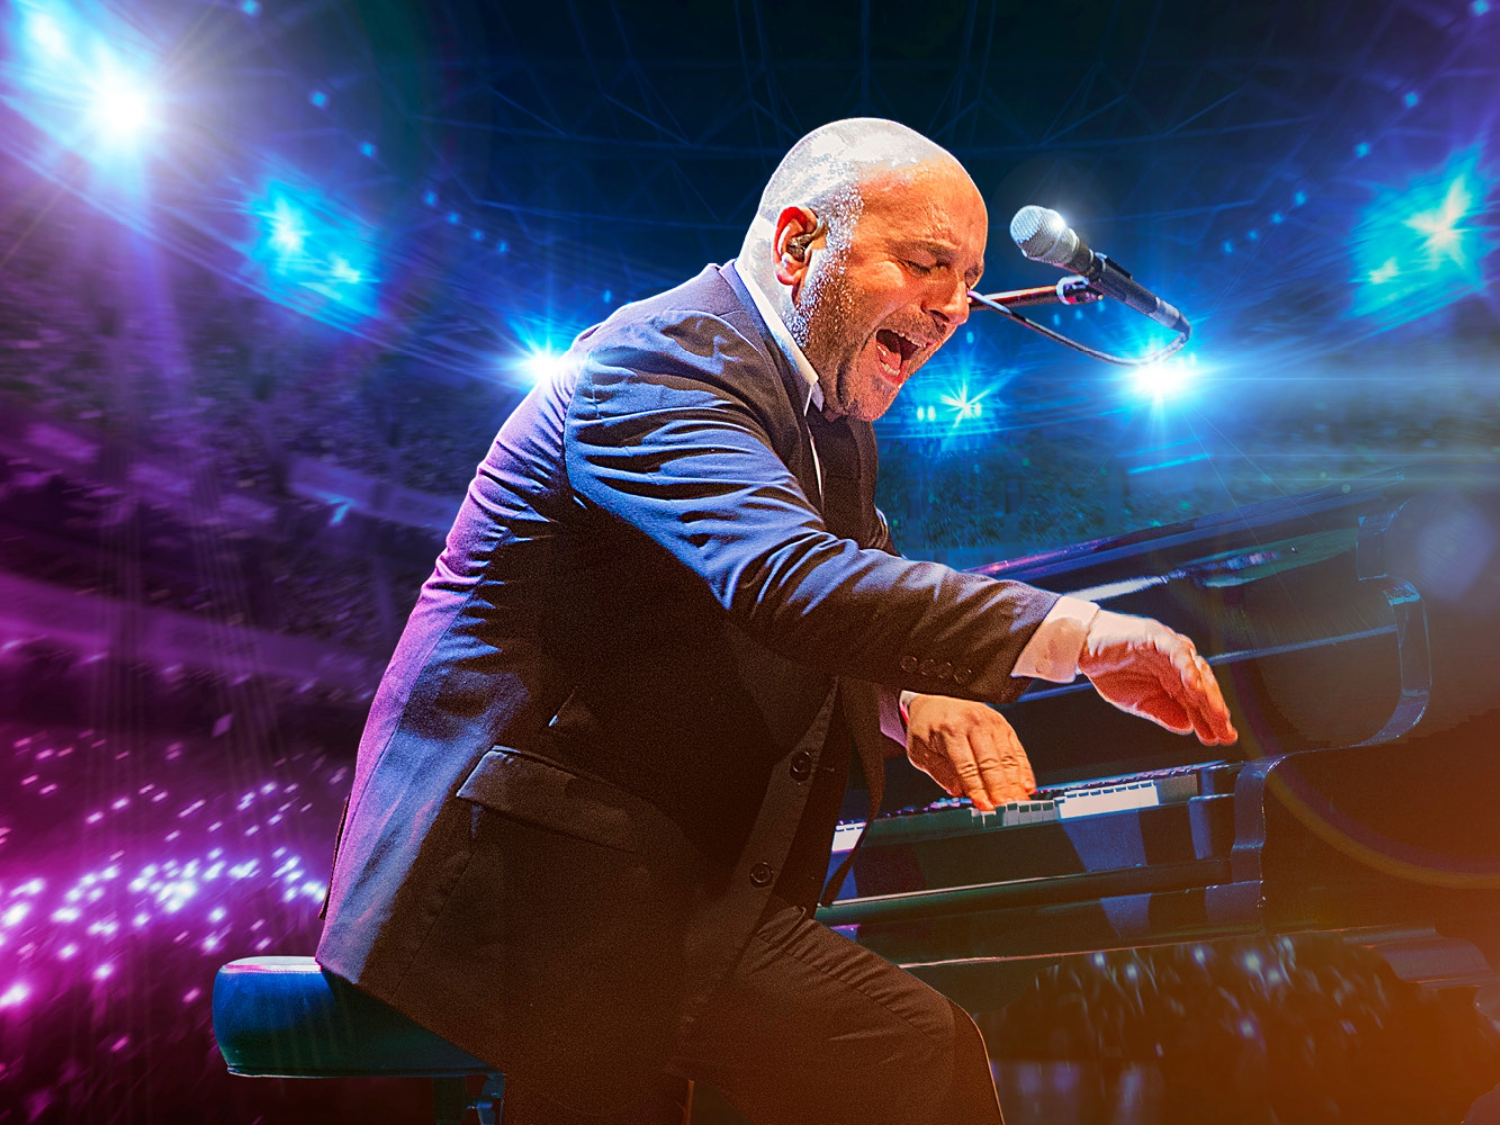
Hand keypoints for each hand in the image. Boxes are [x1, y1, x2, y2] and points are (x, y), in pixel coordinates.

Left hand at [905, 695, 1034, 811]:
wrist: (934, 699)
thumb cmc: (926, 728)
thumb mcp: (921, 751)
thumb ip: (940, 773)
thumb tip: (960, 792)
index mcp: (950, 730)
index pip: (967, 766)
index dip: (978, 788)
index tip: (985, 806)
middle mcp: (974, 723)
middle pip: (990, 762)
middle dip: (1000, 788)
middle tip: (1006, 808)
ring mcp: (992, 723)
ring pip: (1007, 757)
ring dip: (1014, 783)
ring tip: (1018, 802)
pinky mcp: (1004, 725)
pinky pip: (1017, 750)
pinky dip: (1024, 770)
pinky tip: (1027, 786)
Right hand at [1078, 609, 1237, 744]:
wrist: (1082, 646)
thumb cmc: (1108, 667)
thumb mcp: (1137, 702)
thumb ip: (1162, 712)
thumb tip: (1185, 727)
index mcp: (1172, 678)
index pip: (1198, 701)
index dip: (1210, 720)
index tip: (1220, 738)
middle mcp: (1176, 663)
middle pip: (1203, 687)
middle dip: (1215, 711)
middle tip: (1224, 731)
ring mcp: (1169, 649)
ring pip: (1196, 670)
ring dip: (1207, 692)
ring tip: (1216, 713)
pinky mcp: (1157, 637)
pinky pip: (1177, 652)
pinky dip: (1187, 668)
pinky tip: (1194, 686)